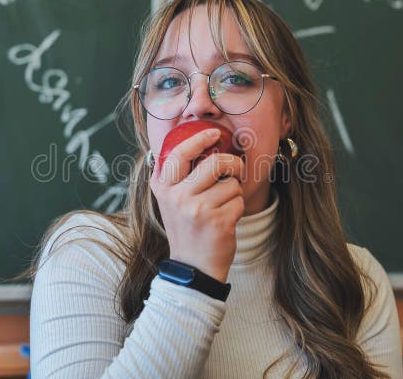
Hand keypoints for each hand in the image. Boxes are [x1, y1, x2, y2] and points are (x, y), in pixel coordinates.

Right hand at [149, 128, 244, 282]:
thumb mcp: (170, 201)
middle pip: (215, 162)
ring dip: (234, 193)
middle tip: (236, 169)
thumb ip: (177, 175)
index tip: (214, 135)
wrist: (193, 267)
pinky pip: (239, 201)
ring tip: (221, 207)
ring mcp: (197, 209)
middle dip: (232, 164)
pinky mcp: (218, 221)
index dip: (199, 139)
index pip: (180, 153)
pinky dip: (237, 209)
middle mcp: (177, 196)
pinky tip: (225, 221)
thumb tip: (195, 143)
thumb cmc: (186, 229)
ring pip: (231, 183)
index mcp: (163, 187)